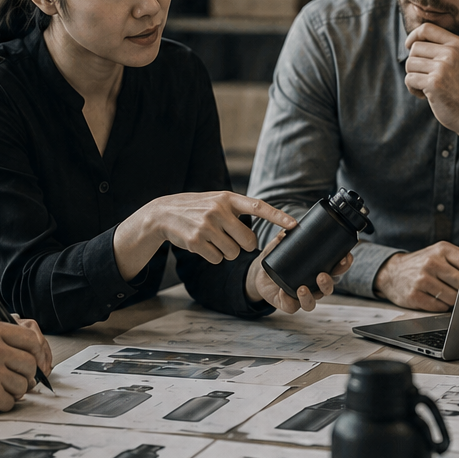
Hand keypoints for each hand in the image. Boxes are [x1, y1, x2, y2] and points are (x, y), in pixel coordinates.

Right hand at [0, 318, 52, 415]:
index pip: (31, 339)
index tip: (36, 362)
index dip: (37, 353)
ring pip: (23, 385)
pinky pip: (10, 402)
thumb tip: (24, 345)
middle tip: (14, 380)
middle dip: (25, 375)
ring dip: (12, 391)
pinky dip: (1, 404)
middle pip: (30, 364)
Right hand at [115, 192, 298, 279]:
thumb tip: (258, 233)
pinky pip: (217, 259)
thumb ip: (237, 210)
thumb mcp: (216, 200)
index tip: (294, 225)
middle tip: (231, 239)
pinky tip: (202, 245)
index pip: (259, 207)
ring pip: (233, 253)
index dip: (278, 217)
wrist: (163, 213)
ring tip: (213, 239)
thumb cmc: (196, 208)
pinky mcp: (196, 241)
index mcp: (228, 198)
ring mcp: (207, 225)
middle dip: (243, 245)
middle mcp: (219, 210)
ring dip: (226, 252)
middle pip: (248, 241)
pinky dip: (212, 256)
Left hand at [246, 227, 352, 313]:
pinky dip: (289, 300)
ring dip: (310, 296)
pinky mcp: (288, 303)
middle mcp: (313, 286)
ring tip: (302, 288)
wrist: (260, 274)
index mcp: (318, 270)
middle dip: (328, 283)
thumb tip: (286, 232)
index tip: (345, 257)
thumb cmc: (278, 260)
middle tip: (322, 275)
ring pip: (312, 302)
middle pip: (327, 289)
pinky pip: (292, 306)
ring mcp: (301, 296)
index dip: (344, 265)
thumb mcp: (280, 246)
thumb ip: (283, 238)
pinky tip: (284, 293)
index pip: (336, 270)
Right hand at [373, 241, 458, 311]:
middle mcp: (431, 263)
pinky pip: (439, 307)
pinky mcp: (414, 296)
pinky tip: (434, 298)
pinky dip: (441, 306)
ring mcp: (422, 280)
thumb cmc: (422, 264)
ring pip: (452, 298)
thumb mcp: (439, 253)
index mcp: (441, 249)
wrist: (392, 273)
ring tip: (444, 293)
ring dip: (452, 300)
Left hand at [404, 23, 458, 155]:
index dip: (413, 36)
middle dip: (414, 64)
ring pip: (410, 64)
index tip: (409, 46)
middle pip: (414, 48)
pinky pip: (409, 79)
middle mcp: (451, 53)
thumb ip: (447, 47)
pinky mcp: (434, 83)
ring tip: (426, 87)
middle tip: (424, 77)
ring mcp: (443, 68)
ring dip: (413, 77)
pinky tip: (425, 96)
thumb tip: (420, 35)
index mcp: (458, 44)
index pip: (427, 28)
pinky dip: (413, 89)